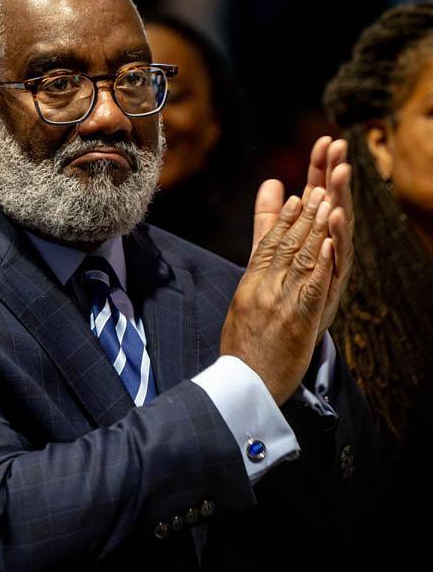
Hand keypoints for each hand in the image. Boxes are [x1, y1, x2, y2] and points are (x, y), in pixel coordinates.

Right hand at [223, 184, 335, 404]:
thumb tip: (243, 261)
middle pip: (285, 246)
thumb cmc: (243, 349)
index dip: (283, 220)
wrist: (244, 384)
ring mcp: (280, 303)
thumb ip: (252, 279)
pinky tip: (329, 242)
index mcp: (250, 287)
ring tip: (325, 202)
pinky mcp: (297, 320)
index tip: (296, 198)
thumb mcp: (243, 307)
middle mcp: (264, 289)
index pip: (268, 246)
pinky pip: (311, 287)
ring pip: (299, 259)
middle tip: (317, 188)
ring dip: (314, 228)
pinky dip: (321, 262)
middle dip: (303, 215)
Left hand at [251, 136, 353, 343]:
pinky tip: (335, 233)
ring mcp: (327, 278)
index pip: (318, 198)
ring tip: (338, 186)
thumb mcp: (271, 251)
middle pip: (333, 213)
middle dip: (336, 183)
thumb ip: (271, 218)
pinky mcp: (323, 301)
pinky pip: (331, 273)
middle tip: (341, 154)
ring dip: (339, 212)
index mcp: (314, 240)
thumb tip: (274, 182)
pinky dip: (334, 252)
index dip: (321, 170)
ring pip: (337, 241)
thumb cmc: (277, 298)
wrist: (270, 351)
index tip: (325, 141)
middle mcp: (326, 256)